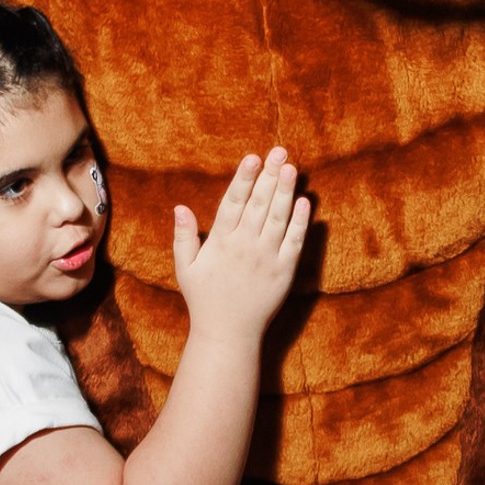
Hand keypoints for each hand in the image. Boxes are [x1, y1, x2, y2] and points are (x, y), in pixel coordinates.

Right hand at [172, 149, 309, 340]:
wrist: (228, 333)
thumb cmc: (204, 299)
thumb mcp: (186, 268)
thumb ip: (184, 237)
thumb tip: (180, 207)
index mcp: (220, 242)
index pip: (233, 202)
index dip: (244, 178)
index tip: (252, 157)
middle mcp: (245, 246)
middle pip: (259, 204)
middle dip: (269, 176)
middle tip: (279, 151)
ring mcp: (267, 258)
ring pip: (278, 218)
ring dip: (286, 191)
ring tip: (292, 168)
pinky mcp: (284, 271)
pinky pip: (294, 242)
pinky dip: (301, 222)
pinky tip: (305, 202)